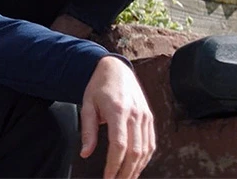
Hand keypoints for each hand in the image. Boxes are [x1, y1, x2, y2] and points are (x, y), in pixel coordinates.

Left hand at [80, 56, 154, 178]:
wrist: (115, 69)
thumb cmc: (99, 87)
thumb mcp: (87, 105)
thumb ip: (87, 131)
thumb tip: (86, 153)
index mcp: (118, 110)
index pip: (119, 145)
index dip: (114, 165)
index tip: (107, 177)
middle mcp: (135, 114)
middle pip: (135, 151)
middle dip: (126, 172)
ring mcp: (145, 116)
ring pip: (145, 149)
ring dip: (137, 168)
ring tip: (126, 178)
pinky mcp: (149, 117)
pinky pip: (151, 142)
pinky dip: (145, 158)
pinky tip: (137, 166)